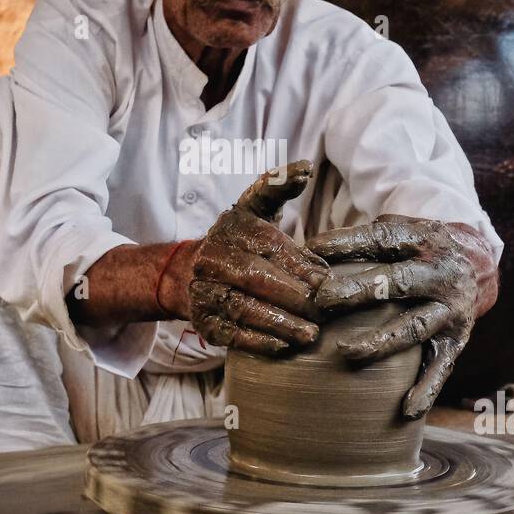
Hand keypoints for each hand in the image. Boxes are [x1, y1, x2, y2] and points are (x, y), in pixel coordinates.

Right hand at [189, 160, 328, 355]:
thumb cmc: (237, 240)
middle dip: (294, 296)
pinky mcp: (203, 321)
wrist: (187, 273)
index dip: (300, 265)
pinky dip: (259, 341)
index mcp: (231, 229)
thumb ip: (278, 186)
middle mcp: (213, 258)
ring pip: (245, 309)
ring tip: (311, 334)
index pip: (269, 246)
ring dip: (281, 323)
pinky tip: (284, 346)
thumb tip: (305, 168)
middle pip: (257, 278)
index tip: (326, 281)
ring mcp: (205, 292)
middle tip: (324, 310)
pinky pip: (232, 334)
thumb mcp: (253, 208)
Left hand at [307, 216, 498, 419]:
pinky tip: (407, 410)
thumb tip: (310, 251)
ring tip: (346, 353)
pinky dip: (426, 389)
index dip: (348, 243)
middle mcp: (441, 275)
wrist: (478, 266)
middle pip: (398, 282)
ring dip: (381, 341)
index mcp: (424, 241)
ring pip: (414, 328)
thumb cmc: (419, 251)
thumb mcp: (403, 231)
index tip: (313, 250)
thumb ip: (367, 239)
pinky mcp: (457, 340)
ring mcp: (451, 310)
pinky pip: (442, 367)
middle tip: (322, 300)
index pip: (383, 240)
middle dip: (359, 290)